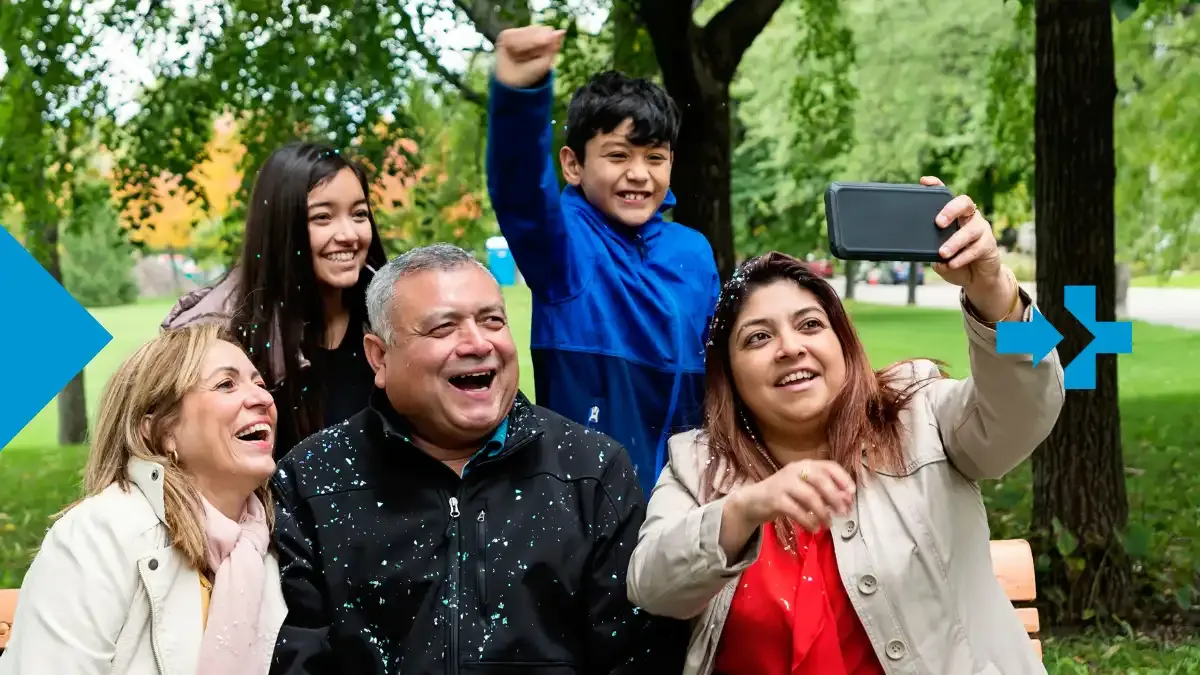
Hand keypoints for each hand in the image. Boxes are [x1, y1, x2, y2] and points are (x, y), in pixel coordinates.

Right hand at [494, 25, 565, 88]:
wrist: (513, 82)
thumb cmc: (531, 72)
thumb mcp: (546, 61)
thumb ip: (553, 45)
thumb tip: (562, 31)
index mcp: (543, 37)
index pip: (547, 30)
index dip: (545, 42)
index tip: (543, 55)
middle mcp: (531, 32)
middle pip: (536, 30)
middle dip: (534, 46)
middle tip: (530, 58)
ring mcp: (518, 32)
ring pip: (524, 33)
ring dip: (524, 48)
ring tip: (521, 58)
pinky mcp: (506, 35)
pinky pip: (512, 37)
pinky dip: (515, 47)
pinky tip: (514, 54)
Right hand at [727, 459, 855, 533]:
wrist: (754, 500)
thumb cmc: (785, 494)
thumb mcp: (806, 489)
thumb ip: (825, 493)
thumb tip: (847, 500)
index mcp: (806, 465)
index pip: (829, 466)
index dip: (843, 478)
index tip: (852, 493)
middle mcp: (795, 470)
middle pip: (820, 479)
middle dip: (835, 496)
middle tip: (844, 512)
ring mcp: (784, 483)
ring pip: (809, 496)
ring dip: (823, 512)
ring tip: (828, 525)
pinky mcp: (775, 498)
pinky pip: (796, 510)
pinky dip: (808, 521)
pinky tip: (814, 528)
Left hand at [922, 176, 1003, 287]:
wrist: (977, 279)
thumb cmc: (955, 262)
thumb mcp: (938, 255)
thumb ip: (932, 251)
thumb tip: (925, 251)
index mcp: (954, 216)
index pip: (947, 196)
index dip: (937, 186)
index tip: (924, 181)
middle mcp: (969, 217)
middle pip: (964, 203)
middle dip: (951, 210)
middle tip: (938, 222)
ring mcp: (980, 229)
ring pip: (970, 229)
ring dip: (955, 241)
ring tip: (943, 253)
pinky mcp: (989, 244)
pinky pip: (976, 248)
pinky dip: (962, 257)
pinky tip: (952, 264)